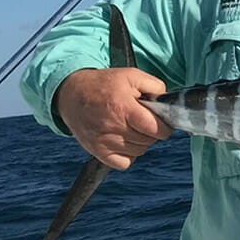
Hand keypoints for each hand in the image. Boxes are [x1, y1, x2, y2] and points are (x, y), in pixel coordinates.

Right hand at [55, 67, 171, 169]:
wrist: (71, 94)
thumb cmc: (104, 84)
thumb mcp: (132, 75)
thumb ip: (156, 87)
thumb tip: (168, 103)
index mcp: (124, 108)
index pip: (156, 129)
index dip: (165, 127)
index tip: (162, 121)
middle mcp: (113, 127)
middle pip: (149, 141)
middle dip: (152, 132)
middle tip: (144, 121)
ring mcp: (104, 142)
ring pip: (139, 151)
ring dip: (141, 142)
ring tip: (132, 127)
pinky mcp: (97, 151)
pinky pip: (124, 163)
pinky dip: (129, 155)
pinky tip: (125, 140)